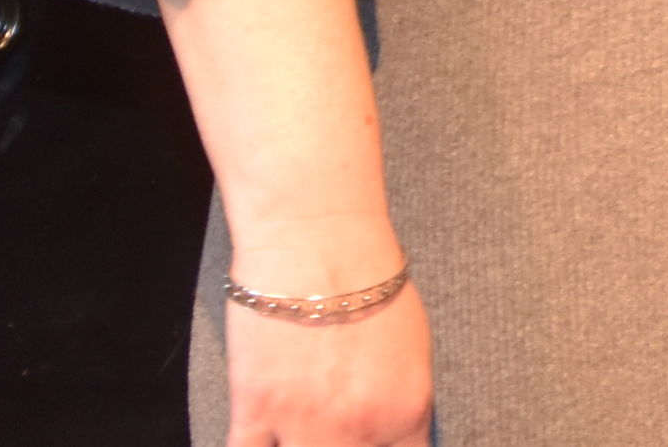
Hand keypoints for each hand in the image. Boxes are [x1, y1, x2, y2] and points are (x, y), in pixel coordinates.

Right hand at [219, 220, 431, 446]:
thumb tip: (389, 433)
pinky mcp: (255, 411)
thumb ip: (399, 404)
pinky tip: (261, 439)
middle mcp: (360, 428)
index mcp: (406, 412)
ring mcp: (305, 425)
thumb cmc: (370, 281)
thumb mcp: (412, 348)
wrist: (320, 241)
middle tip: (331, 434)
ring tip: (299, 430)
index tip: (367, 443)